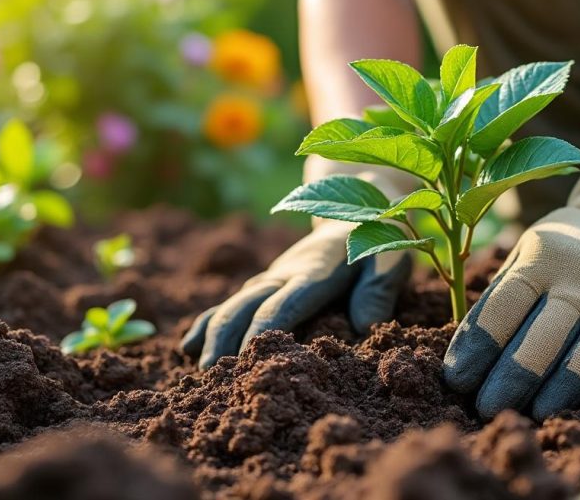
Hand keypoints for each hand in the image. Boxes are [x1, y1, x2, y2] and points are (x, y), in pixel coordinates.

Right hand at [180, 220, 410, 368]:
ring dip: (214, 336)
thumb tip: (366, 327)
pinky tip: (189, 347)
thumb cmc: (378, 236)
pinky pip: (233, 303)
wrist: (357, 202)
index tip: (244, 360)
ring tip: (200, 372)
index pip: (282, 305)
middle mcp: (285, 273)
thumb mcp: (390, 257)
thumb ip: (378, 289)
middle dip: (226, 339)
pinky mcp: (268, 282)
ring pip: (233, 305)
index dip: (261, 332)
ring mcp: (272, 277)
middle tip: (212, 376)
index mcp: (314, 272)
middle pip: (245, 306)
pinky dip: (209, 323)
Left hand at [443, 115, 579, 419]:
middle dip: (513, 378)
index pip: (504, 308)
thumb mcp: (527, 251)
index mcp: (541, 259)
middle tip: (488, 409)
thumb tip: (465, 354)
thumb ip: (501, 294)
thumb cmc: (561, 250)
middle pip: (544, 335)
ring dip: (563, 386)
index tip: (457, 381)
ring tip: (537, 413)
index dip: (478, 347)